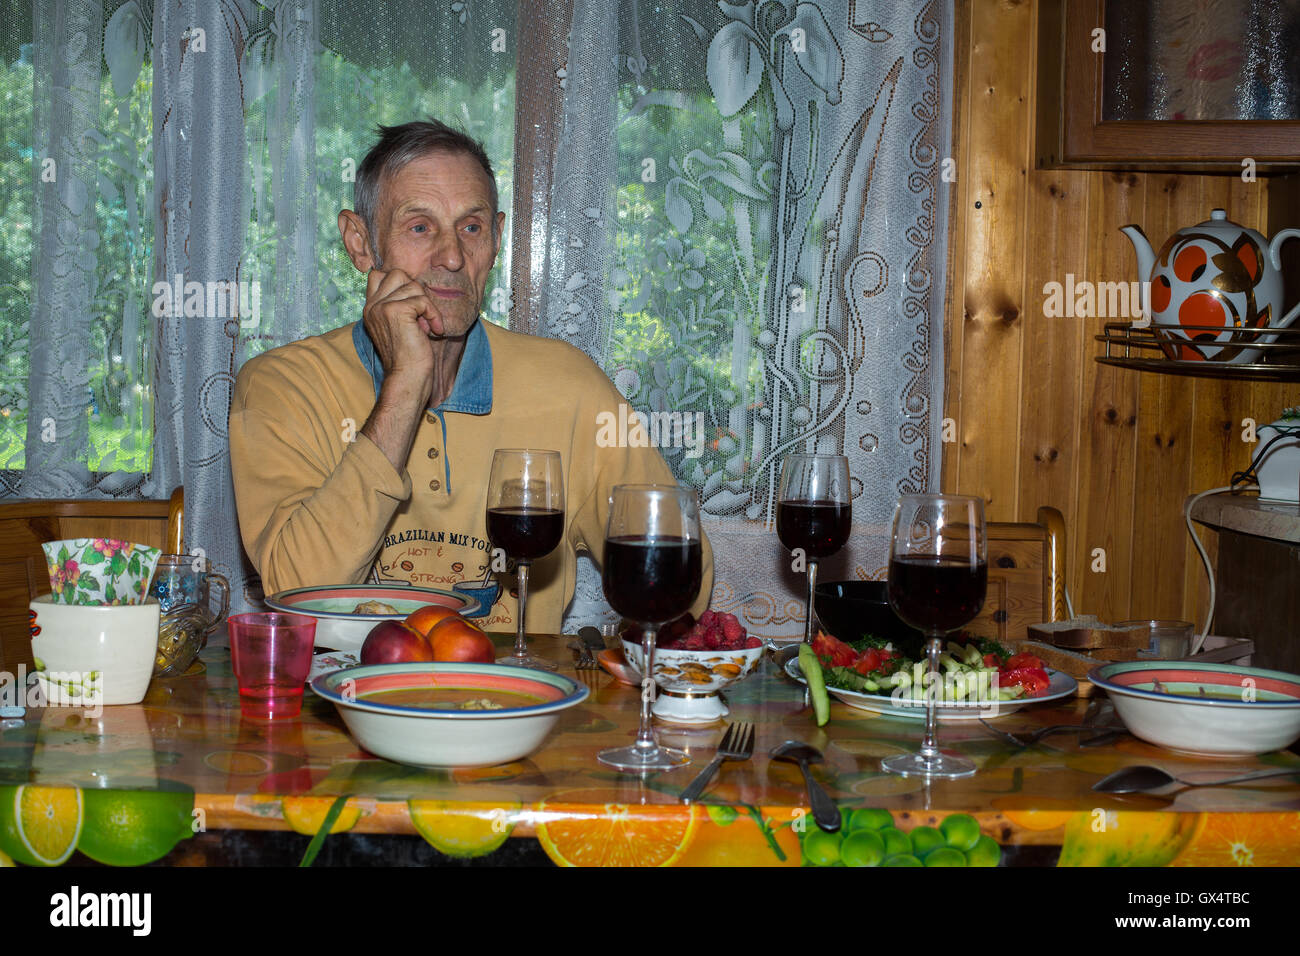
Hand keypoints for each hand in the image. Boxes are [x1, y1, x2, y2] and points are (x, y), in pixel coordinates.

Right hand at [362, 268, 443, 382]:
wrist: (407, 377)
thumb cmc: (408, 357)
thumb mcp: (399, 326)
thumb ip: (399, 305)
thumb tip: (414, 285)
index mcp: (370, 309)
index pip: (378, 275)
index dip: (400, 283)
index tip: (413, 306)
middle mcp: (372, 306)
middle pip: (397, 274)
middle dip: (416, 291)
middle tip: (421, 315)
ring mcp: (382, 307)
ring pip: (413, 285)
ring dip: (427, 306)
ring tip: (427, 327)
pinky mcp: (396, 311)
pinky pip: (423, 300)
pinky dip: (434, 315)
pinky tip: (433, 331)